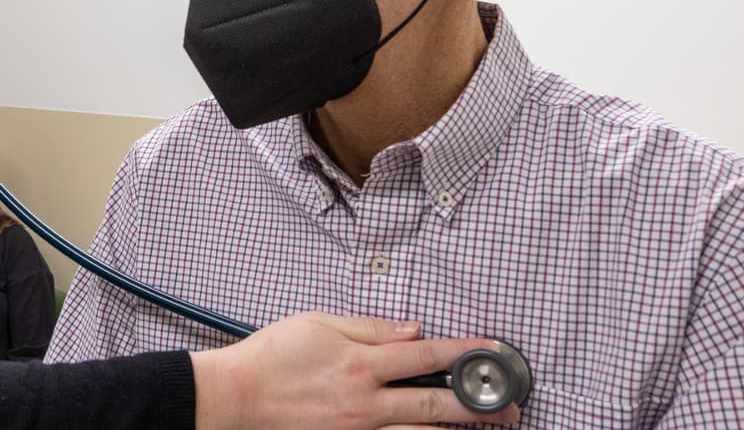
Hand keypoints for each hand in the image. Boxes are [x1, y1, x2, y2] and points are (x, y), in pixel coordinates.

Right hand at [190, 312, 519, 429]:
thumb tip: (413, 331)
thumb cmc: (270, 358)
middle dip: (480, 404)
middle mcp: (365, 402)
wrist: (233, 398)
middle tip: (510, 406)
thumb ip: (371, 328)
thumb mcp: (319, 323)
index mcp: (361, 365)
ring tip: (485, 426)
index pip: (428, 355)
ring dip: (455, 428)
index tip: (493, 354)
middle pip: (437, 403)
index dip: (467, 354)